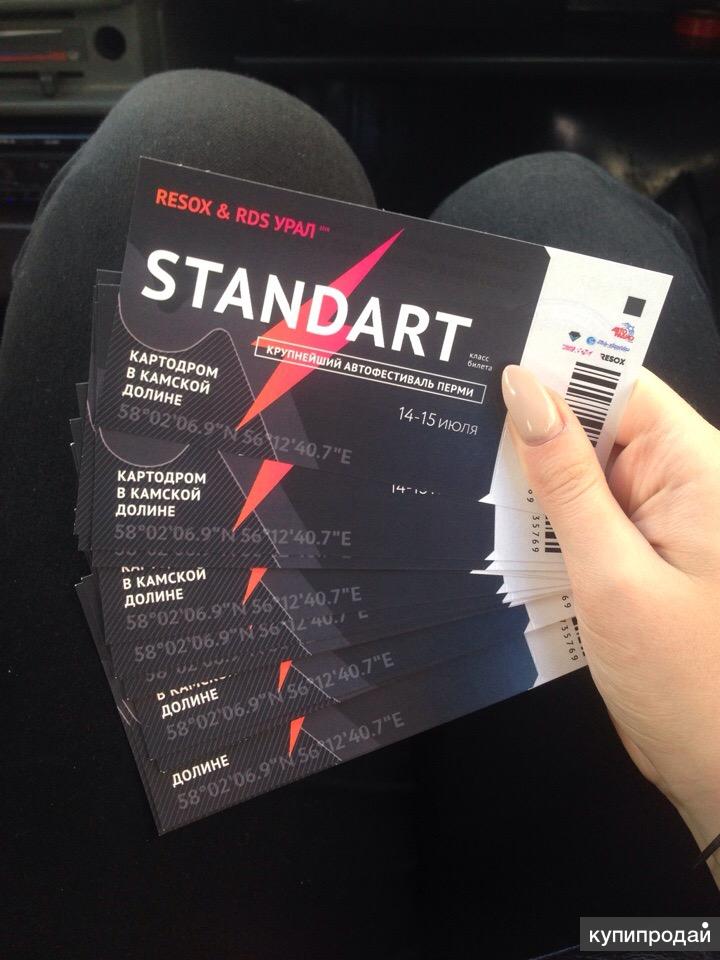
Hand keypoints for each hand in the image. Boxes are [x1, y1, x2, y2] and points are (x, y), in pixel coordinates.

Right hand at [502, 364, 719, 883]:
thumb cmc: (684, 683)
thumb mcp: (612, 575)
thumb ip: (566, 481)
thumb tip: (523, 389)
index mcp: (701, 468)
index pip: (622, 385)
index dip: (556, 367)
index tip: (482, 360)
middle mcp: (689, 481)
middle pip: (601, 423)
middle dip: (535, 425)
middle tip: (453, 417)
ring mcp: (668, 519)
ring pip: (588, 470)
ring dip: (535, 479)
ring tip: (462, 466)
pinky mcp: (647, 553)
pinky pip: (590, 514)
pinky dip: (548, 519)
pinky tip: (501, 522)